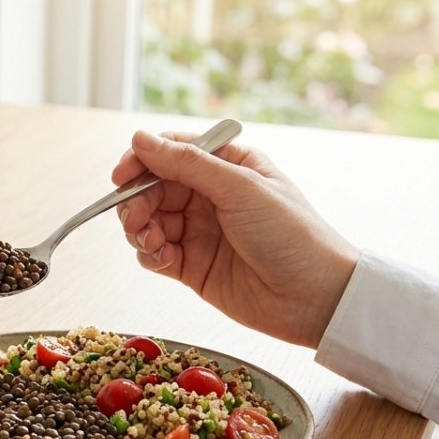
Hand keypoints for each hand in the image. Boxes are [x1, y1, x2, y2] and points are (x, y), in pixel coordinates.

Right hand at [113, 130, 359, 347]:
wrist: (316, 298)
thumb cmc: (292, 235)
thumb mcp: (240, 188)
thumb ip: (187, 163)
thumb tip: (140, 139)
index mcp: (227, 166)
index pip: (171, 152)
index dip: (141, 161)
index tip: (122, 177)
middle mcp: (209, 195)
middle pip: (152, 187)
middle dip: (136, 200)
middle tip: (135, 218)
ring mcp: (199, 231)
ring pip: (147, 220)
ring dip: (139, 228)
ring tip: (151, 241)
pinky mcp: (191, 265)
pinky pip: (154, 253)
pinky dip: (148, 253)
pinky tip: (162, 258)